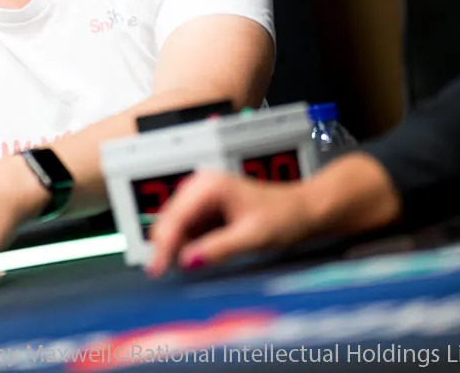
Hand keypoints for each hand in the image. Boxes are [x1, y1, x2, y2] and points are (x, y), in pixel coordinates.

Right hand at [146, 170, 314, 276]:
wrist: (302, 210)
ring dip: (175, 246)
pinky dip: (186, 244)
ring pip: (173, 225)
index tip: (156, 269)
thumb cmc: (283, 216)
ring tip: (185, 266)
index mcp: (207, 186)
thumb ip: (218, 248)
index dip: (162, 246)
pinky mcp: (204, 209)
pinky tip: (195, 256)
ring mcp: (200, 196)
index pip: (174, 218)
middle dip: (165, 246)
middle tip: (163, 273)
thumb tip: (187, 261)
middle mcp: (199, 186)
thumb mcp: (252, 237)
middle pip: (167, 220)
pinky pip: (185, 229)